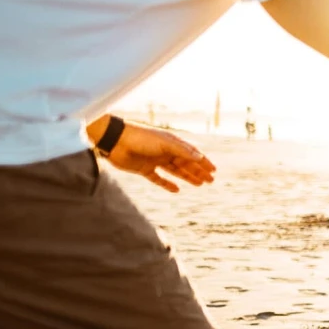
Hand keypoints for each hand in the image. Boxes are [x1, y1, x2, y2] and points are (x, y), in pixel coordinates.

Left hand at [100, 124, 215, 192]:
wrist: (114, 141)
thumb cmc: (140, 138)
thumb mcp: (165, 143)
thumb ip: (183, 151)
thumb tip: (201, 157)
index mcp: (171, 143)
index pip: (191, 153)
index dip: (203, 161)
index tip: (214, 170)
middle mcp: (164, 151)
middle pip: (185, 163)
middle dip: (198, 171)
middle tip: (210, 181)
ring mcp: (154, 161)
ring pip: (175, 171)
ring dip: (187, 177)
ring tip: (199, 185)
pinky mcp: (143, 169)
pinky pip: (158, 178)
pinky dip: (167, 184)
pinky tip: (176, 190)